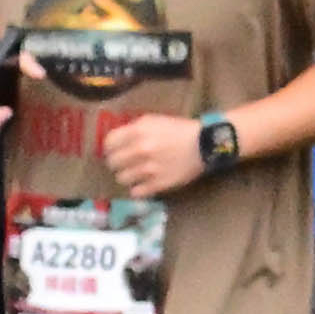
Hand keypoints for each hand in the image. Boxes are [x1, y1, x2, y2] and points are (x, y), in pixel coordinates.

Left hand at [96, 110, 215, 197]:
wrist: (205, 144)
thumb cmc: (179, 130)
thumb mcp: (155, 120)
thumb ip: (134, 128)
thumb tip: (116, 140)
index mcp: (138, 131)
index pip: (108, 143)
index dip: (111, 147)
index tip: (116, 150)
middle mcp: (140, 150)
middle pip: (112, 162)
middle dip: (117, 162)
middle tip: (126, 162)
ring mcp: (148, 169)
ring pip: (121, 179)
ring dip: (127, 176)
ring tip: (136, 174)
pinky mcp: (158, 184)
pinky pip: (136, 192)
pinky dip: (138, 189)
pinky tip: (144, 184)